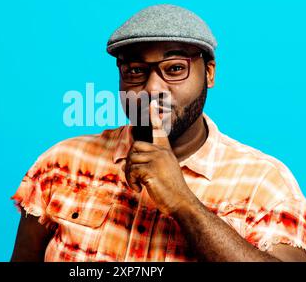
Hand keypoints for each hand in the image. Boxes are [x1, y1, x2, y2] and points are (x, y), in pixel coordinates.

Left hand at [125, 100, 193, 214]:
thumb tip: (124, 162)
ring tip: (138, 185)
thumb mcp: (162, 171)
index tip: (152, 102)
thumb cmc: (171, 189)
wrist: (181, 202)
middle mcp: (162, 152)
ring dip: (130, 176)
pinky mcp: (151, 170)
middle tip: (135, 178)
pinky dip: (131, 182)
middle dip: (131, 163)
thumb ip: (146, 163)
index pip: (159, 130)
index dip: (154, 116)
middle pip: (135, 147)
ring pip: (131, 160)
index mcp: (166, 151)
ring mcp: (157, 160)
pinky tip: (138, 189)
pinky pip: (131, 171)